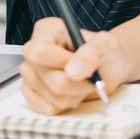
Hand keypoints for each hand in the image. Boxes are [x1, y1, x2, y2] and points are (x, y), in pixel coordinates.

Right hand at [19, 17, 135, 114]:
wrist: (109, 66)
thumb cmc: (105, 51)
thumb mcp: (106, 45)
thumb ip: (91, 53)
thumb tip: (72, 71)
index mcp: (47, 31)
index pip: (40, 52)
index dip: (63, 64)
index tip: (83, 67)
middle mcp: (33, 50)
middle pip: (48, 78)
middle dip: (75, 84)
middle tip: (90, 79)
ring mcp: (30, 72)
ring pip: (50, 96)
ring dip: (73, 96)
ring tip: (83, 85)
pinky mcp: (32, 92)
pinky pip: (45, 107)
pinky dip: (64, 106)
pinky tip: (72, 94)